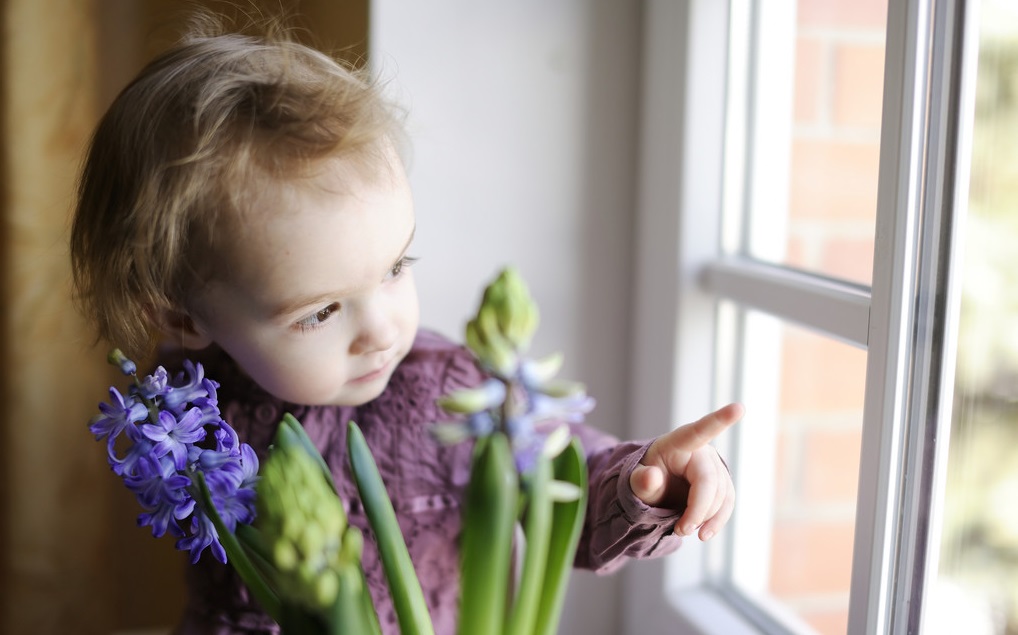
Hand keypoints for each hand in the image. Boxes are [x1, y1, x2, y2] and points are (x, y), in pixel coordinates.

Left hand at [629, 403, 741, 540]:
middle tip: (681, 530)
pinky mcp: (722, 482)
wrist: (656, 486)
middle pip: (710, 482)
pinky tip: (704, 531)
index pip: (700, 430)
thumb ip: (641, 481)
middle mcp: (701, 450)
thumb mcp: (637, 482)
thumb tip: (651, 477)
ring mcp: (714, 466)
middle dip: (698, 510)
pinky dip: (717, 520)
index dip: (720, 420)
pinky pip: (727, 503)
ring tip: (685, 531)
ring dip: (707, 518)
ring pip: (721, 495)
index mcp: (677, 443)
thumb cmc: (646, 478)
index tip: (739, 407)